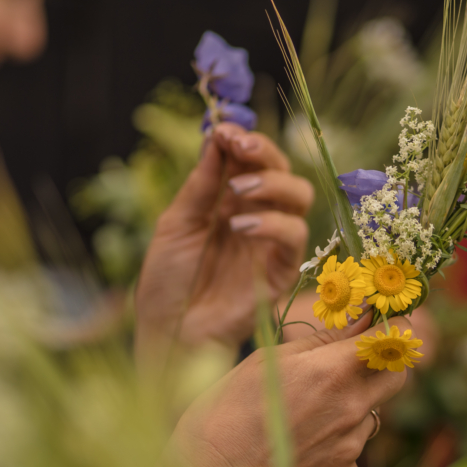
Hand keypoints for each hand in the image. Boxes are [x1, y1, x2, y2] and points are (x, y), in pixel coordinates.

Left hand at [136, 123, 313, 356]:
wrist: (168, 335)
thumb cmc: (166, 283)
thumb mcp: (175, 225)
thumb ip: (200, 185)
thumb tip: (217, 136)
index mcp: (228, 202)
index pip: (250, 160)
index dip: (243, 141)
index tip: (224, 131)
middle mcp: (255, 217)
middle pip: (282, 170)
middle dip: (264, 152)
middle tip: (240, 148)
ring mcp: (270, 243)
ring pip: (299, 197)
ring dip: (273, 183)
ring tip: (238, 190)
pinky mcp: (281, 271)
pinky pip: (295, 236)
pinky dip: (272, 222)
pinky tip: (240, 225)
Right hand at [170, 315, 408, 466]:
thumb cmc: (228, 410)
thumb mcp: (270, 360)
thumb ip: (323, 340)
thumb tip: (362, 317)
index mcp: (333, 371)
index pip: (390, 340)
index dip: (390, 328)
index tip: (380, 324)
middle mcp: (351, 409)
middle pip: (397, 376)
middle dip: (383, 364)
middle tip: (352, 362)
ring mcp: (350, 446)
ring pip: (372, 414)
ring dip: (352, 406)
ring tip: (305, 413)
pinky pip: (353, 449)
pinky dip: (336, 441)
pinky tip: (300, 443)